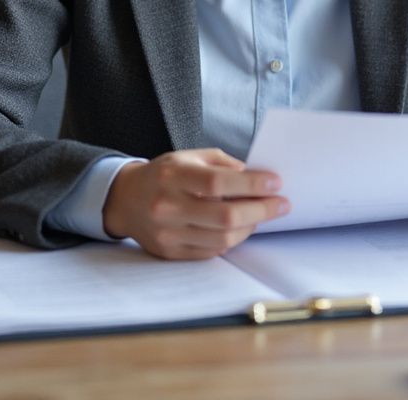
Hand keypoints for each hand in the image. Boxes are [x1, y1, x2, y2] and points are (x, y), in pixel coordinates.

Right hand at [102, 148, 289, 258]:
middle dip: (260, 210)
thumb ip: (222, 164)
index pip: (218, 182)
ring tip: (262, 214)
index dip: (251, 184)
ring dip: (250, 227)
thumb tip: (256, 177)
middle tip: (281, 204)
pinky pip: (211, 252)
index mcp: (173, 176)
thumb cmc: (164, 174)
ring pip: (221, 238)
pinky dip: (232, 240)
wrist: (125, 199)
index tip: (275, 183)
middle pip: (224, 216)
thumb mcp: (189, 156)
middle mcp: (168, 206)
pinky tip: (241, 227)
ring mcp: (168, 233)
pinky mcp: (170, 252)